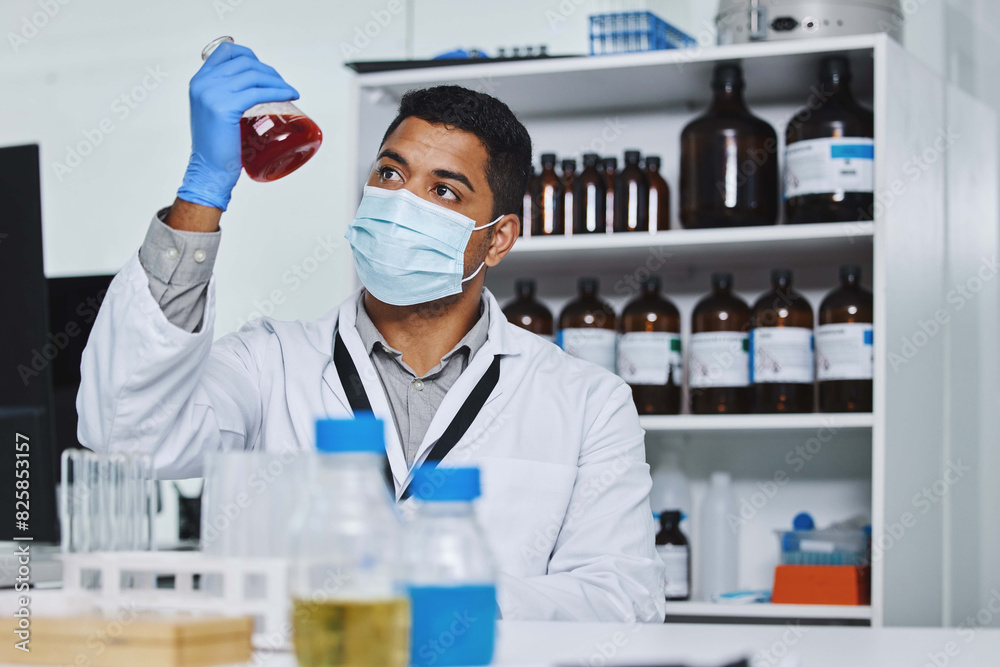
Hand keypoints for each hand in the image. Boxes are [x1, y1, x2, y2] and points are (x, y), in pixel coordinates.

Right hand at [176, 42, 298, 210]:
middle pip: (245, 62)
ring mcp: (212, 94)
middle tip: (283, 86)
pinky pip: (258, 92)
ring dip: (277, 80)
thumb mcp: (215, 112)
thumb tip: (253, 90)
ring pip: (254, 75)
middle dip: (269, 71)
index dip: (251, 56)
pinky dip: (279, 91)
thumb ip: (225, 97)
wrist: (209, 171)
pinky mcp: (225, 107)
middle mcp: (203, 83)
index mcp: (199, 81)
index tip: (266, 72)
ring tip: (290, 92)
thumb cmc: (217, 148)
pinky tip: (290, 95)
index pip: (226, 51)